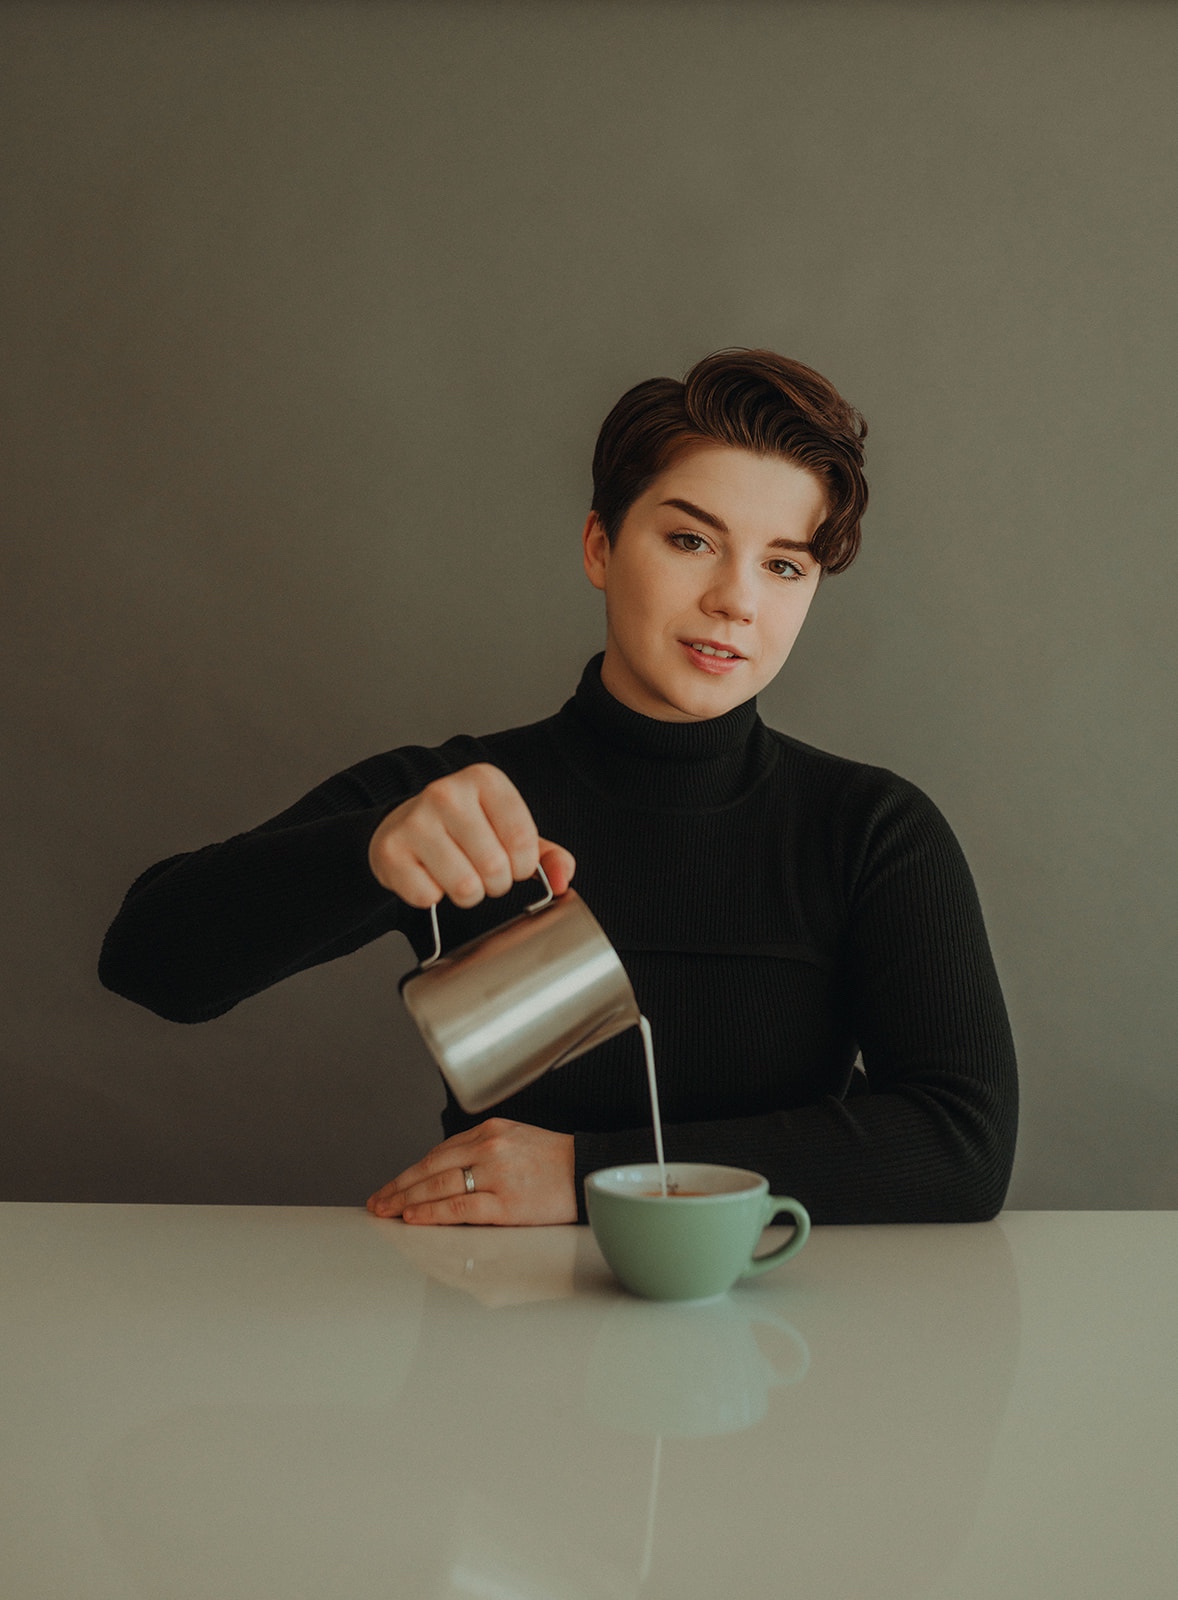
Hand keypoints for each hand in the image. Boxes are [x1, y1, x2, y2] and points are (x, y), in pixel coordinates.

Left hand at [366, 1118, 576, 1225]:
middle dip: (398, 1187)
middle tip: (378, 1202)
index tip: (392, 1186)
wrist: (589, 1171)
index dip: (410, 1172)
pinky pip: (459, 1208)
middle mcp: (489, 1148)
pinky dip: (432, 1213)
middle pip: (430, 1168)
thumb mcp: (515, 1139)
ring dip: (407, 1200)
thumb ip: (481, 1149)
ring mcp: (496, 1175)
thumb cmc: (555, 1160)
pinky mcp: (506, 1204)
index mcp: (489, 1130)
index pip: (438, 1153)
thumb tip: (447, 1170)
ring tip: (388, 1211)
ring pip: (438, 1187)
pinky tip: (415, 1217)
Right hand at [368, 762, 574, 908]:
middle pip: (495, 867)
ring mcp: (415, 820)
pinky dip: (433, 896)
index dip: (523, 866)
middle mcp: (447, 792)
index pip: (523, 840)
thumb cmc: (464, 829)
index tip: (513, 863)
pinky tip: (428, 874)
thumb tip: (564, 880)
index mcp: (484, 780)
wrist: (403, 825)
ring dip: (467, 894)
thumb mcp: (510, 831)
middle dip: (496, 883)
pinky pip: (428, 897)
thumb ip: (547, 854)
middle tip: (482, 871)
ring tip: (458, 874)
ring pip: (464, 887)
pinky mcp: (390, 850)